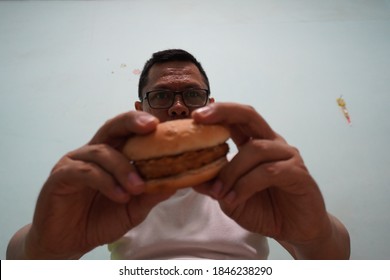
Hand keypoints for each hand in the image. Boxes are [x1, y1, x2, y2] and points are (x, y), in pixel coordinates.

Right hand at [25, 111, 172, 258]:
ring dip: (123, 168)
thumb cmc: (100, 220)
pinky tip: (120, 196)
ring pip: (101, 152)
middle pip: (112, 127)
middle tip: (151, 126)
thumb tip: (176, 181)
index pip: (128, 132)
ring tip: (138, 188)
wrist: (69, 242)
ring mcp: (75, 162)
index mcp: (112, 155)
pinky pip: (84, 171)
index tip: (164, 125)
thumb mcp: (133, 208)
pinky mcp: (60, 176)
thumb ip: (151, 194)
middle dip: (132, 122)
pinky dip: (105, 182)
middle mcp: (93, 152)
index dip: (145, 125)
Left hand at [192, 103, 347, 257]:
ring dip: (231, 171)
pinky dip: (247, 184)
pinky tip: (234, 199)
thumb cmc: (265, 209)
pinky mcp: (298, 173)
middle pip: (249, 116)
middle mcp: (271, 144)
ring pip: (255, 150)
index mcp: (255, 144)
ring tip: (218, 193)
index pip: (236, 120)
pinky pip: (269, 171)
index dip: (216, 112)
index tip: (194, 115)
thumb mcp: (230, 199)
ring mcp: (287, 156)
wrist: (295, 229)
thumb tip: (188, 176)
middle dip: (223, 112)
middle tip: (199, 117)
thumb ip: (214, 185)